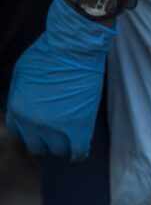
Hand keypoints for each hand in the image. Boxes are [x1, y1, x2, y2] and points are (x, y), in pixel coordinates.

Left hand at [5, 0, 115, 159]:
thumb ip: (20, 97)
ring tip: (70, 138)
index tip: (40, 130)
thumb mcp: (21, 75)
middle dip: (45, 142)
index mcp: (17, 109)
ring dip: (63, 147)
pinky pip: (78, 152)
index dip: (30, 132)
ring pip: (58, 152)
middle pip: (37, 147)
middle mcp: (34, 122)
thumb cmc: (47, 56)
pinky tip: (80, 150)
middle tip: (56, 134)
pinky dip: (79, 154)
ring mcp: (58, 127)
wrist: (72, 50)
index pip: (19, 135)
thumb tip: (25, 110)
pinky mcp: (80, 128)